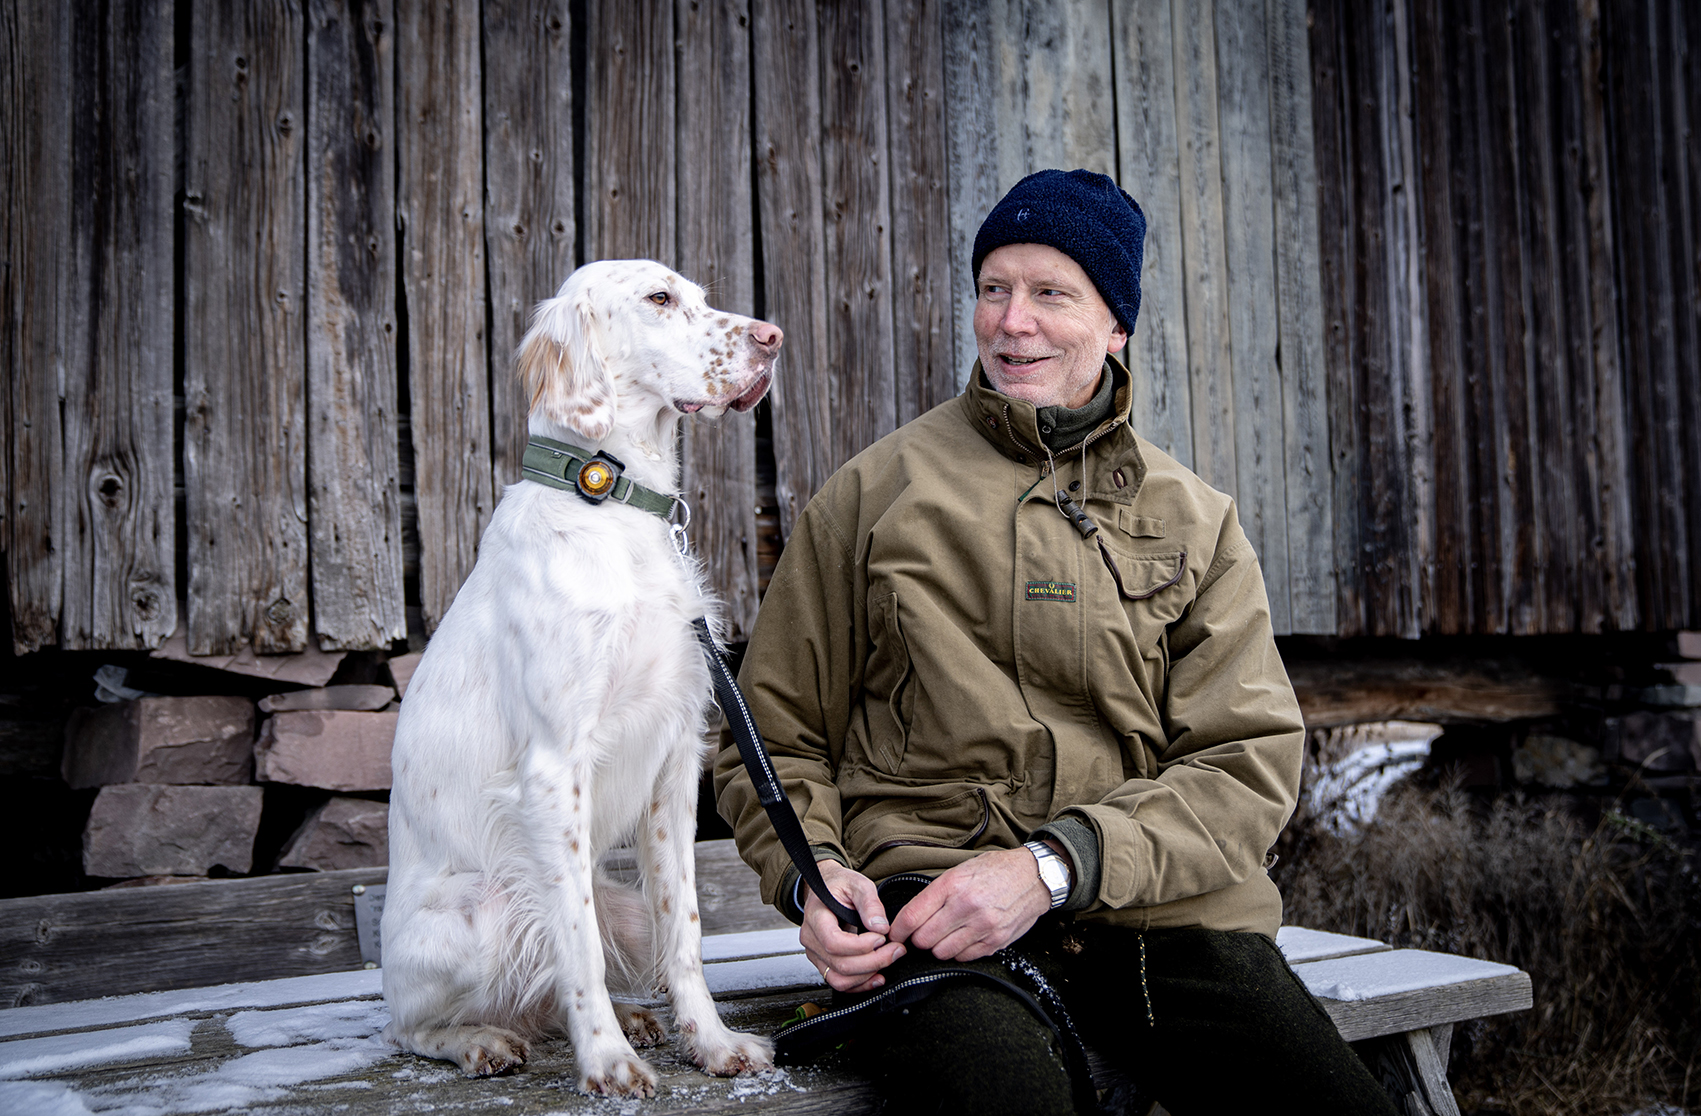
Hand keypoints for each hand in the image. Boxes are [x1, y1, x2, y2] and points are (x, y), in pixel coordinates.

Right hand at [800, 860, 906, 993]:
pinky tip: (878, 976)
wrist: (826, 890)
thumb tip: (880, 927)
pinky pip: (840, 983)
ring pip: (839, 979)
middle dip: (873, 961)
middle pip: (840, 964)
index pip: (833, 942)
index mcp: (816, 916)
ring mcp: (816, 954)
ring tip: (889, 960)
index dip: (860, 946)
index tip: (881, 937)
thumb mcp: (857, 884)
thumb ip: (870, 903)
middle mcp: (811, 939)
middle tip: (896, 950)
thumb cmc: (840, 885)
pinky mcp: (824, 963)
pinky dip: (860, 984)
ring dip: (868, 975)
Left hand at [887, 845, 1058, 961]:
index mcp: (953, 885)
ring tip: (945, 934)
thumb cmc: (994, 871)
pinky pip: (963, 957)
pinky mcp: (995, 942)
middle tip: (922, 932)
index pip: (912, 916)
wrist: (1034, 876)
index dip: (898, 930)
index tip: (895, 934)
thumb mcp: (960, 871)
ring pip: (942, 952)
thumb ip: (935, 894)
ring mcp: (983, 926)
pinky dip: (958, 952)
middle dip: (918, 939)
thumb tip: (910, 918)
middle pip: (924, 939)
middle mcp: (967, 907)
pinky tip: (962, 938)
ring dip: (938, 947)